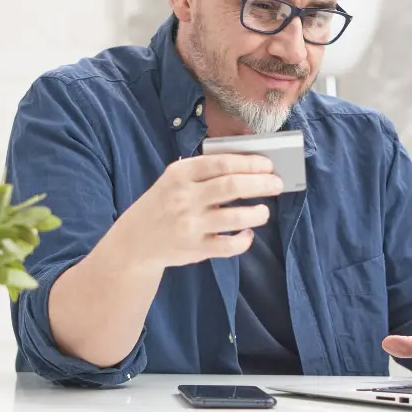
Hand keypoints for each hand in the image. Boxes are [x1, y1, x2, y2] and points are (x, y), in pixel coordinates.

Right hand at [107, 153, 282, 270]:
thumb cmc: (164, 203)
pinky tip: (248, 233)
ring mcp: (190, 225)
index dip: (250, 163)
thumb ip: (206, 171)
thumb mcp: (174, 179)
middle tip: (277, 184)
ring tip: (264, 211)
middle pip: (232, 186)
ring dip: (258, 213)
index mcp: (180, 174)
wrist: (134, 242)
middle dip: (262, 184)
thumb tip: (251, 165)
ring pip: (235, 218)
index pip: (222, 163)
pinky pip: (229, 246)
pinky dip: (245, 240)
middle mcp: (184, 197)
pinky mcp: (195, 248)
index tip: (268, 165)